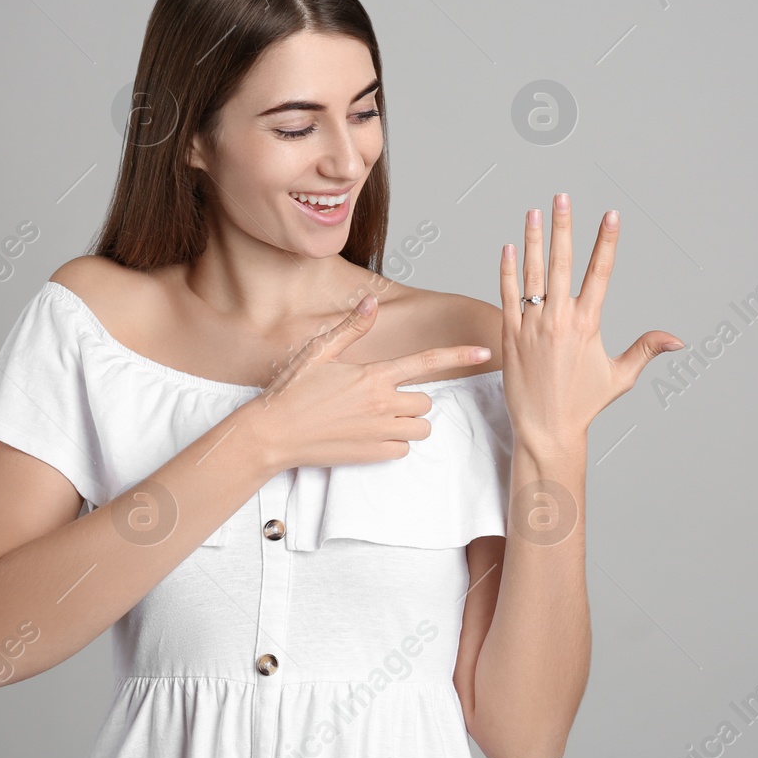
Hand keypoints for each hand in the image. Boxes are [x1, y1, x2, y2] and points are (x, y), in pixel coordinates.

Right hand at [237, 294, 494, 472]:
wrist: (272, 433)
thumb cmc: (292, 390)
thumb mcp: (320, 352)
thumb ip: (352, 328)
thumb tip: (372, 302)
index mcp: (373, 374)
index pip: (427, 362)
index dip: (459, 355)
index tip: (485, 352)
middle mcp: (382, 403)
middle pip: (426, 401)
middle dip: (412, 399)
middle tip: (382, 397)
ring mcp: (380, 431)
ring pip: (420, 427)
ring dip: (408, 422)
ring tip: (380, 417)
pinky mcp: (374, 455)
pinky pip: (404, 449)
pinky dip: (393, 443)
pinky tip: (370, 435)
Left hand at [500, 194, 682, 445]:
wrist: (546, 429)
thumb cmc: (583, 404)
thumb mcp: (620, 376)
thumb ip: (646, 349)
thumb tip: (678, 339)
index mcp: (587, 324)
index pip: (599, 272)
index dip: (606, 241)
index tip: (611, 215)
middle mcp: (558, 319)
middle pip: (561, 262)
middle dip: (563, 226)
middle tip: (562, 197)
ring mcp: (531, 325)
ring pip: (531, 273)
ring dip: (533, 239)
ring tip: (535, 211)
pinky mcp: (509, 335)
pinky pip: (507, 295)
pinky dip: (507, 270)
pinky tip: (509, 247)